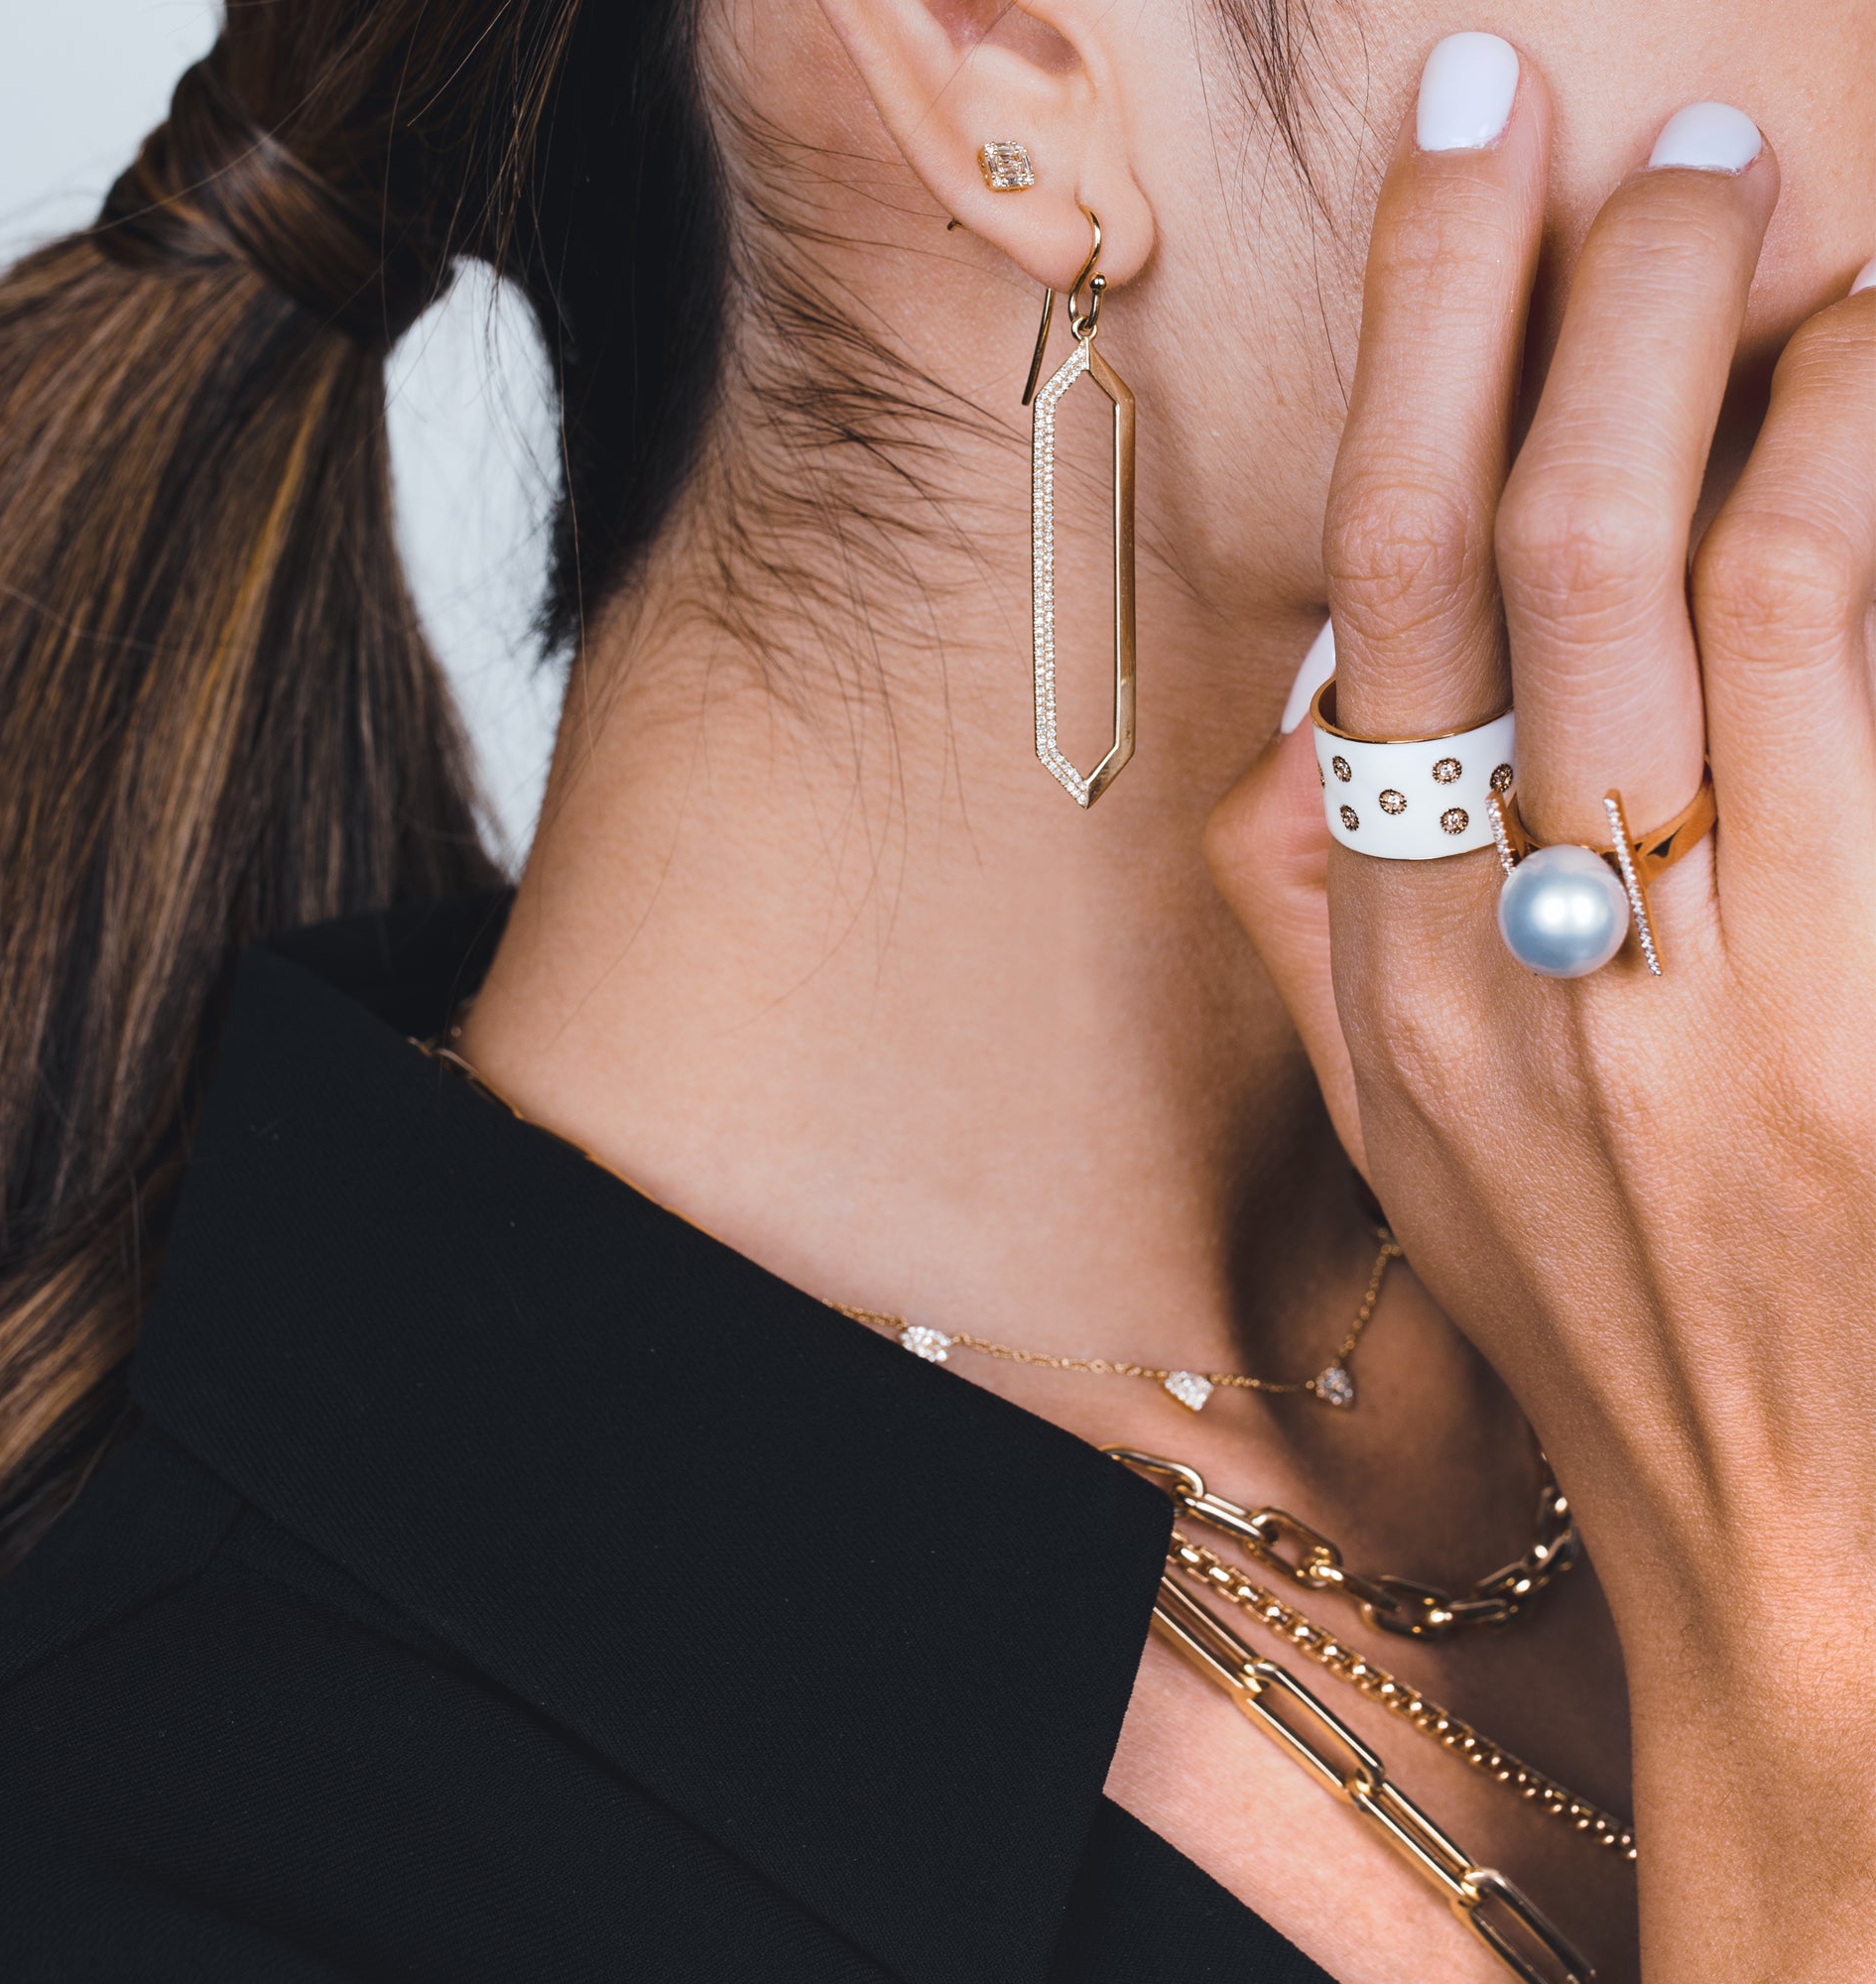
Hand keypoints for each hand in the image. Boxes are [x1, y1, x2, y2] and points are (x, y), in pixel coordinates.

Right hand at [1202, 49, 1875, 1981]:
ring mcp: (1682, 977)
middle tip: (1629, 138)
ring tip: (1767, 211)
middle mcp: (1504, 950)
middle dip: (1557, 305)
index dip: (1410, 354)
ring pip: (1690, 586)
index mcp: (1378, 970)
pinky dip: (1868, 495)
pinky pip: (1853, 680)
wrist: (1792, 1540)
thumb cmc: (1594, 1306)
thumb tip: (1293, 752)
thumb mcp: (1396, 1135)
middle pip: (1507, 555)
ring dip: (1727, 366)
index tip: (1463, 171)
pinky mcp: (1851, 1002)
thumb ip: (1313, 932)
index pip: (1366, 603)